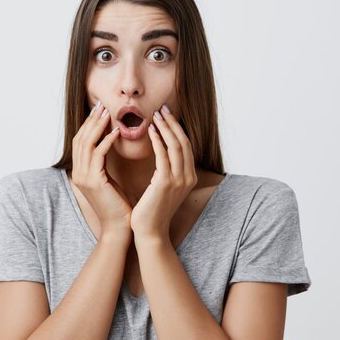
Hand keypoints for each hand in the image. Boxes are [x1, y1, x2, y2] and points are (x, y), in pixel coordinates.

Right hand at [70, 101, 132, 235]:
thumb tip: (110, 143)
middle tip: (102, 105)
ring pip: (87, 144)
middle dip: (91, 120)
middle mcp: (78, 173)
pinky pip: (98, 155)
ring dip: (98, 126)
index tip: (99, 110)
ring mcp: (83, 177)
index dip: (89, 125)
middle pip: (81, 139)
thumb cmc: (118, 205)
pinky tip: (116, 131)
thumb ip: (104, 163)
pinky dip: (106, 141)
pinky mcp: (94, 181)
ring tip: (108, 113)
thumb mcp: (109, 180)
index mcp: (81, 172)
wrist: (119, 228)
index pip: (81, 141)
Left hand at [130, 104, 197, 239]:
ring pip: (175, 145)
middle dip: (172, 123)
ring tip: (155, 115)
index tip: (167, 115)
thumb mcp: (164, 188)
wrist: (149, 231)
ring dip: (165, 127)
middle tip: (162, 108)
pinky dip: (157, 139)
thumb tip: (162, 153)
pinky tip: (149, 130)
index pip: (186, 146)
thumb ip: (167, 171)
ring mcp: (179, 180)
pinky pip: (163, 155)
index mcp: (189, 177)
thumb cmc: (152, 210)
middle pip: (183, 142)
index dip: (177, 128)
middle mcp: (188, 177)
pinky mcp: (166, 182)